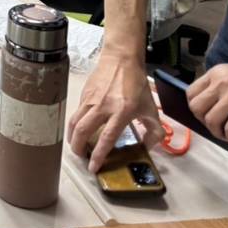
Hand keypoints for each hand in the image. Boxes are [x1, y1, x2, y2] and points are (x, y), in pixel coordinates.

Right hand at [67, 51, 162, 171]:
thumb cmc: (136, 84)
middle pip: (83, 131)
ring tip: (76, 146)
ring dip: (72, 137)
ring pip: (74, 122)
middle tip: (81, 157)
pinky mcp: (84, 94)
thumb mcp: (151, 108)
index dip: (98, 155)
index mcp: (121, 112)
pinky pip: (76, 112)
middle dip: (78, 148)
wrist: (121, 59)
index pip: (106, 138)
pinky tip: (79, 129)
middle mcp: (103, 107)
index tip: (93, 168)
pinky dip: (75, 124)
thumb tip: (147, 147)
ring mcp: (91, 100)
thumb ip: (154, 131)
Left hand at [187, 59, 227, 143]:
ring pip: (210, 121)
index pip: (191, 92)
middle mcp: (219, 84)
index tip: (207, 114)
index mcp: (216, 73)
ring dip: (218, 132)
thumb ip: (222, 84)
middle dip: (203, 120)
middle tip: (217, 125)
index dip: (196, 107)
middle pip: (196, 108)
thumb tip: (215, 103)